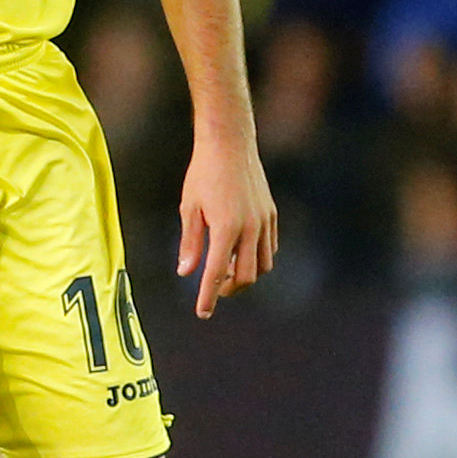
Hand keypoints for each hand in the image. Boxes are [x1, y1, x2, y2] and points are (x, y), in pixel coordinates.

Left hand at [176, 125, 277, 318]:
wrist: (229, 144)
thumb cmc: (203, 174)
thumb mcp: (189, 208)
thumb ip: (190, 242)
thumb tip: (185, 272)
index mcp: (226, 228)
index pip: (217, 273)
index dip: (209, 296)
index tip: (202, 313)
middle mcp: (250, 228)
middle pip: (247, 276)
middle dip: (230, 288)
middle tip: (214, 289)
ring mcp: (264, 221)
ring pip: (264, 265)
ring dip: (247, 274)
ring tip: (228, 271)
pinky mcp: (271, 214)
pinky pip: (270, 247)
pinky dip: (258, 258)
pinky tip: (242, 253)